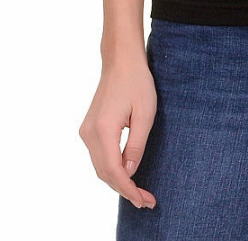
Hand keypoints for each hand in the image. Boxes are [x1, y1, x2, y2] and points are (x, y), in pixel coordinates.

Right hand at [78, 54, 157, 209]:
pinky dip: (111, 169)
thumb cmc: (137, 83)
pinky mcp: (88, 129)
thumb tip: (129, 172)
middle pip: (104, 173)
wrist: (120, 62)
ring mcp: (86, 131)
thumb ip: (136, 146)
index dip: (129, 189)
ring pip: (100, 167)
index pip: (114, 170)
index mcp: (104, 129)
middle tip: (146, 201)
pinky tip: (126, 174)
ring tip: (139, 192)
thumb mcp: (145, 114)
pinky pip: (98, 157)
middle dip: (125, 189)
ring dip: (117, 182)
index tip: (144, 200)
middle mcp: (89, 133)